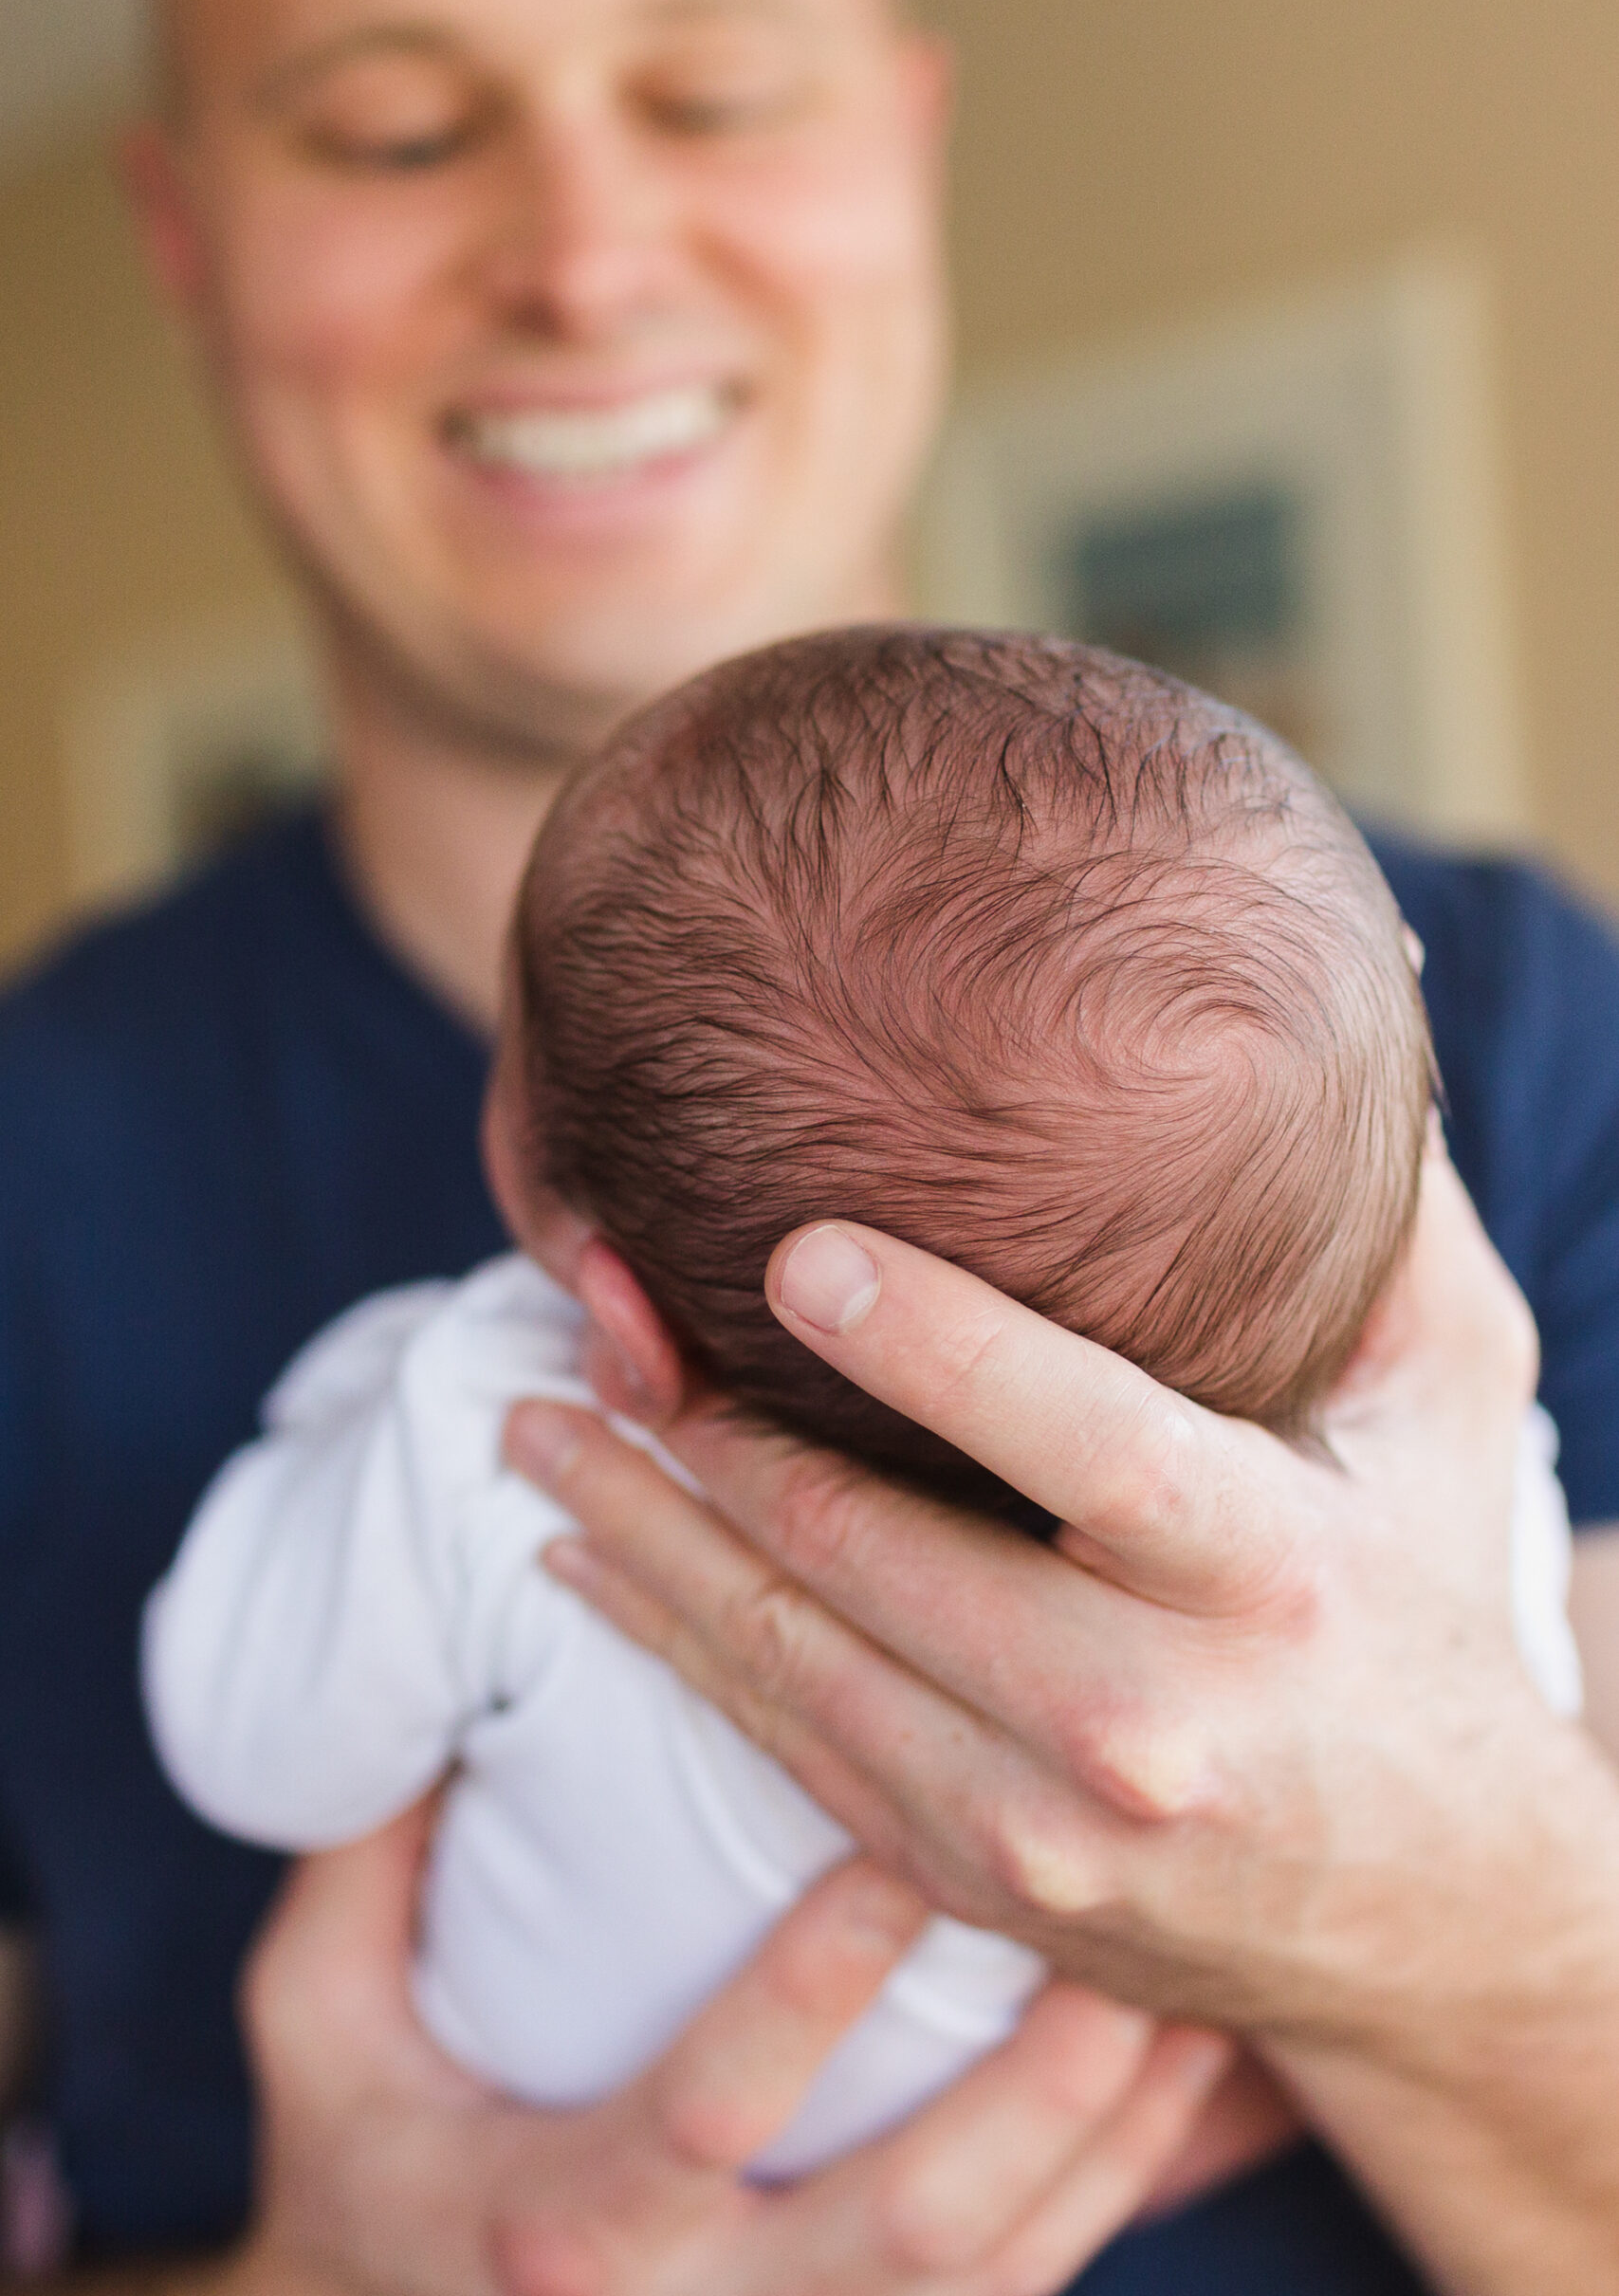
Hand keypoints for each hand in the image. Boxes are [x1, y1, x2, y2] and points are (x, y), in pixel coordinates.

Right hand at [238, 1804, 1228, 2295]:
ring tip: (1194, 1996)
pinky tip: (1188, 2095)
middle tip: (1117, 1929)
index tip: (901, 1848)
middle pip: (906, 2226)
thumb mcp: (316, 2021)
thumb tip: (434, 1653)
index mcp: (560, 2225)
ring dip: (1106, 2140)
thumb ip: (370, 1855)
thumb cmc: (359, 2167)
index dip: (808, 1988)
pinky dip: (1115, 2200)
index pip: (707, 2111)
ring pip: (994, 2280)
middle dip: (1031, 2088)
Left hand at [506, 1138, 1618, 2291]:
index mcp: (1265, 1570)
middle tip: (593, 1313)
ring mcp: (1037, 1822)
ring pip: (784, 1653)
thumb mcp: (1452, 1409)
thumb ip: (1393, 1232)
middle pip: (866, 1548)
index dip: (925, 1341)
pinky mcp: (965, 1878)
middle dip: (705, 1426)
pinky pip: (780, 1744)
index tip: (789, 1250)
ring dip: (638, 1530)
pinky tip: (585, 1562)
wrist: (1433, 1912)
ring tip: (528, 1428)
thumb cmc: (1427, 1603)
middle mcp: (1141, 1715)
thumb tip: (1358, 1006)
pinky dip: (668, 1644)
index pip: (1076, 1440)